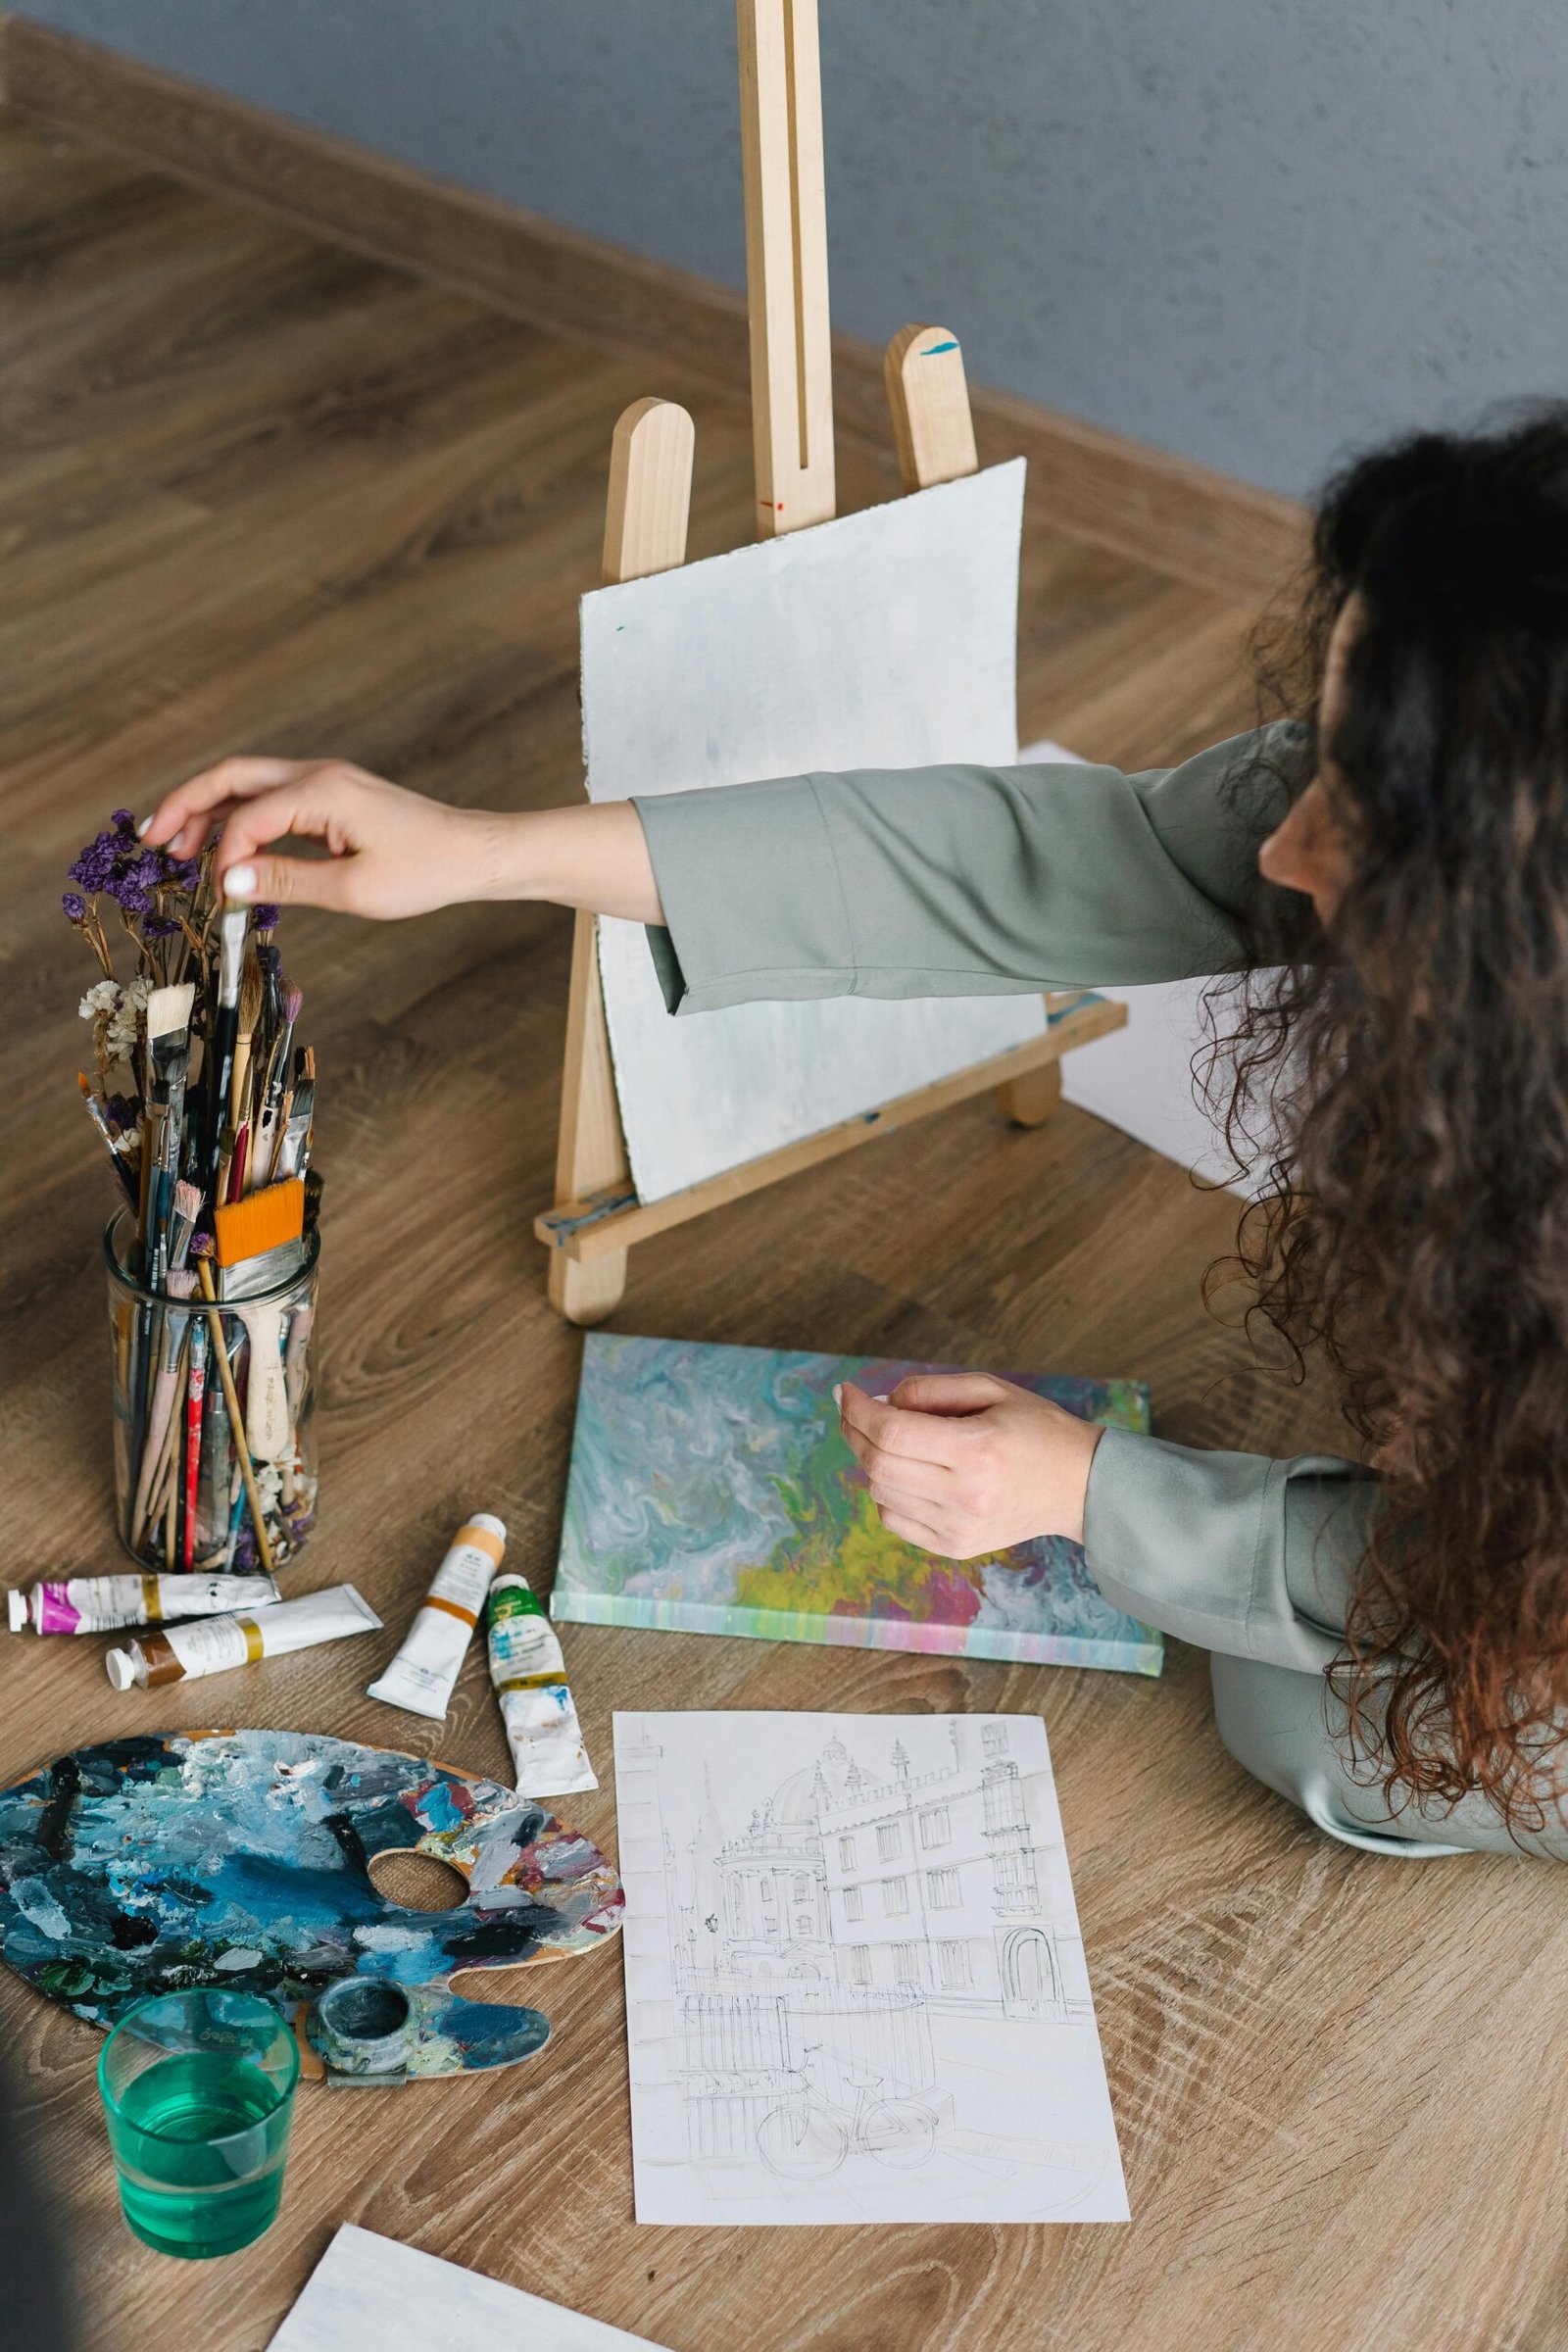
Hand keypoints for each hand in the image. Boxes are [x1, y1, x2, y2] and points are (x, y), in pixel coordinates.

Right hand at [139, 757, 498, 918]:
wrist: (475, 854)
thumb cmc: (426, 872)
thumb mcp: (353, 890)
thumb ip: (285, 882)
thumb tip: (226, 883)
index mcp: (322, 791)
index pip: (247, 816)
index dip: (221, 855)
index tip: (217, 895)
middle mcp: (318, 775)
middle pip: (232, 776)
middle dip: (186, 805)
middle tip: (149, 840)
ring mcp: (325, 782)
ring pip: (248, 784)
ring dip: (209, 811)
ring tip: (174, 846)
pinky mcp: (333, 797)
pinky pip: (272, 799)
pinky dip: (241, 818)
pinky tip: (223, 848)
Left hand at [836, 1374, 1102, 1558]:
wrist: (1079, 1485)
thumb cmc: (1037, 1429)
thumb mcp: (991, 1389)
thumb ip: (930, 1390)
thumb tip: (879, 1403)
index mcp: (976, 1450)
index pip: (891, 1433)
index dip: (858, 1409)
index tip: (847, 1392)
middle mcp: (965, 1495)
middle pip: (878, 1464)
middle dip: (854, 1432)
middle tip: (855, 1412)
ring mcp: (958, 1528)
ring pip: (880, 1493)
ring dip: (872, 1461)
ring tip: (893, 1440)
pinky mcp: (955, 1547)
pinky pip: (894, 1520)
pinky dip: (887, 1493)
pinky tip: (907, 1473)